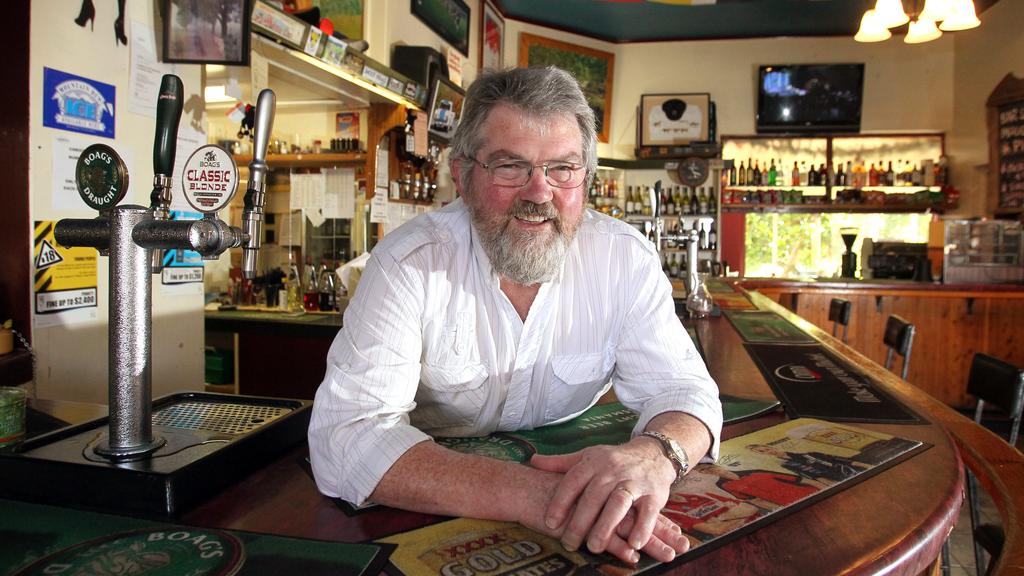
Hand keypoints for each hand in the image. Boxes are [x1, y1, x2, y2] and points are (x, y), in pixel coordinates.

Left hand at [529, 438, 677, 558]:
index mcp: (594, 462)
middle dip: (580, 522)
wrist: (653, 453)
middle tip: (569, 543)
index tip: (550, 522)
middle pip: (594, 496)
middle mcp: (613, 470)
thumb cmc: (613, 460)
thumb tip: (533, 461)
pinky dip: (642, 528)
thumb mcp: (587, 456)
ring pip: (618, 503)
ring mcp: (634, 482)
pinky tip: (633, 544)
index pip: (573, 481)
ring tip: (594, 547)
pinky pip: (648, 512)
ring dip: (606, 526)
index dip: (560, 502)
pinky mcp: (654, 494)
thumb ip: (560, 463)